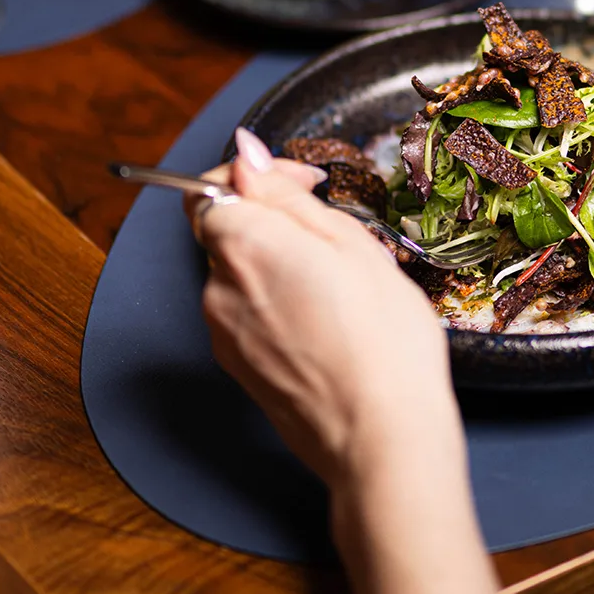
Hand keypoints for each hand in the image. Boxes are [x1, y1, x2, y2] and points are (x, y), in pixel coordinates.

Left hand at [187, 129, 460, 489]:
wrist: (381, 440)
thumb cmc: (383, 341)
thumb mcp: (349, 243)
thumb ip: (285, 195)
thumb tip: (245, 153)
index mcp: (243, 244)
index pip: (210, 185)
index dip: (257, 174)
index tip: (304, 183)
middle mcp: (218, 288)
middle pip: (227, 230)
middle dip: (274, 221)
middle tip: (335, 234)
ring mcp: (223, 334)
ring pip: (241, 274)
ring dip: (280, 265)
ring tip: (341, 285)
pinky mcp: (238, 368)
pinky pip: (248, 315)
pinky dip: (280, 304)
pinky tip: (329, 322)